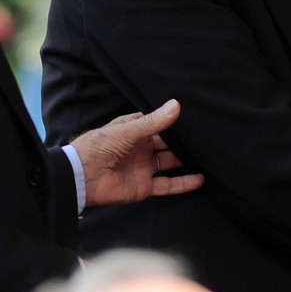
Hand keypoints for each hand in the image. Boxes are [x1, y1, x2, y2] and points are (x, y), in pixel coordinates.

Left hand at [70, 99, 204, 206]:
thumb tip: (177, 105)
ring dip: (187, 161)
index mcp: (135, 131)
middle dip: (184, 141)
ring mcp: (144, 168)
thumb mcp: (127, 130)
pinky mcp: (144, 186)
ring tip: (209, 155)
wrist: (81, 178)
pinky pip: (168, 185)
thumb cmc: (99, 147)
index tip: (194, 116)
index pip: (158, 123)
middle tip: (206, 137)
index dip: (174, 120)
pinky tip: (201, 179)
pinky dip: (184, 183)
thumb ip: (154, 121)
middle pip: (168, 144)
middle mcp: (142, 149)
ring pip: (170, 163)